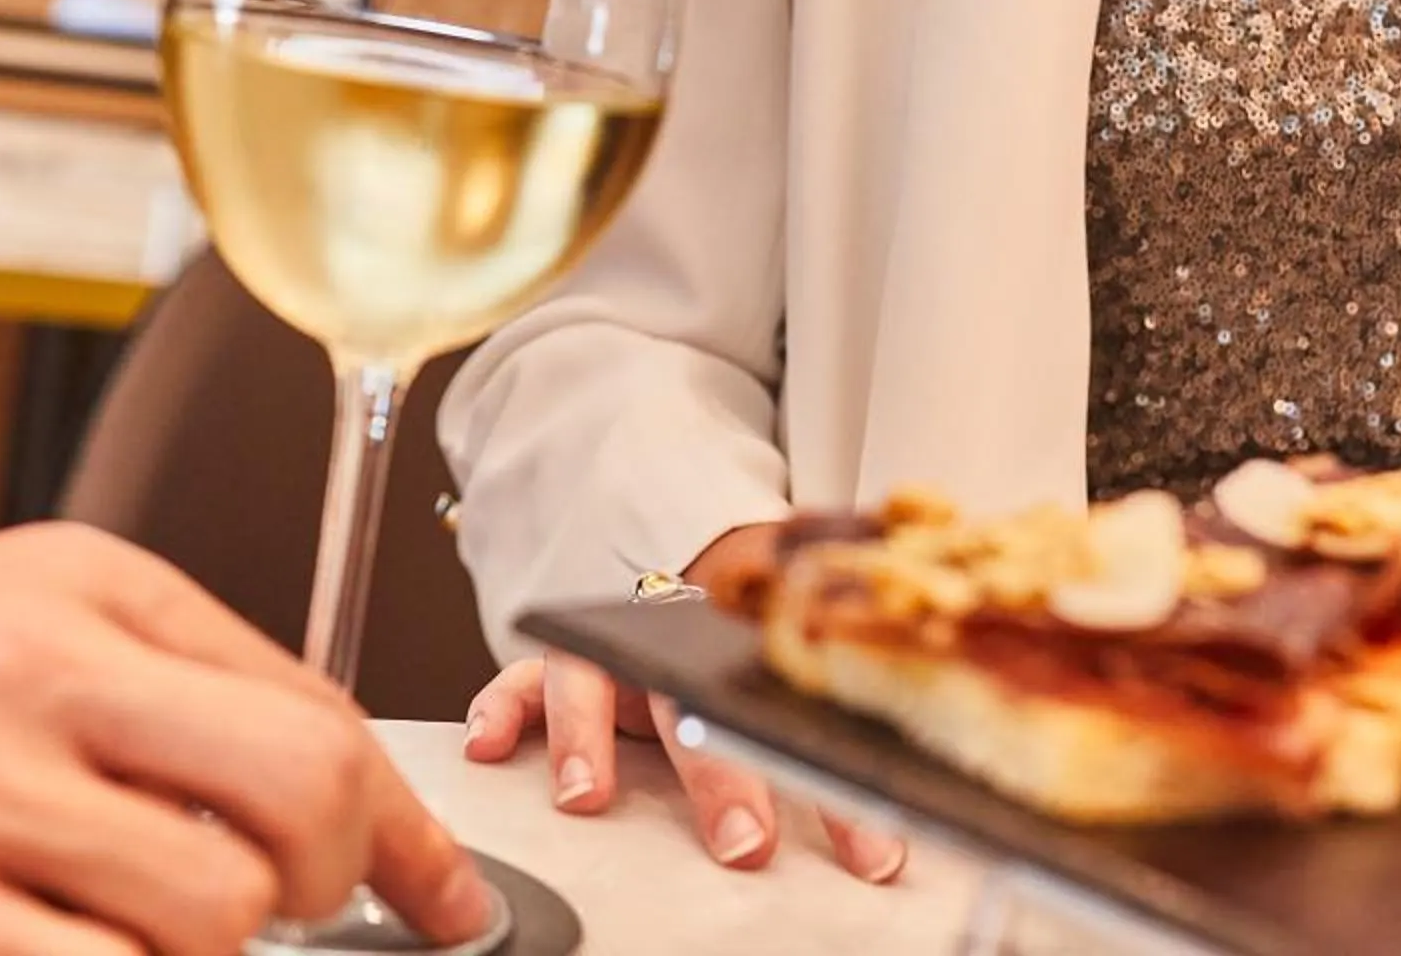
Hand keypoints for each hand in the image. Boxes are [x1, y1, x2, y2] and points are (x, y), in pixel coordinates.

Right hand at [0, 525, 495, 955]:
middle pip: (292, 799)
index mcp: (80, 587)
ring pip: (208, 923)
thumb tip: (361, 795)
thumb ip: (198, 674)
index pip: (310, 708)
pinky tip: (66, 935)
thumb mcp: (44, 600)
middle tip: (295, 894)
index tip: (448, 896)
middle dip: (329, 873)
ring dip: (202, 942)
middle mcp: (32, 680)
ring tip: (129, 903)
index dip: (404, 826)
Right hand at [463, 654, 907, 883]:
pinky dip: (501, 708)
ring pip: (597, 679)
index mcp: (749, 646)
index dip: (835, 787)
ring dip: (586, 738)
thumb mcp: (796, 663)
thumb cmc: (743, 628)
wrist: (687, 549)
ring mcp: (617, 649)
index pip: (800, 717)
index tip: (871, 851)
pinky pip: (522, 676)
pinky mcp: (565, 660)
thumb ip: (835, 721)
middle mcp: (678, 642)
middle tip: (744, 841)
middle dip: (718, 776)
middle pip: (697, 700)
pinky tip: (489, 746)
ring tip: (585, 795)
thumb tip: (911, 822)